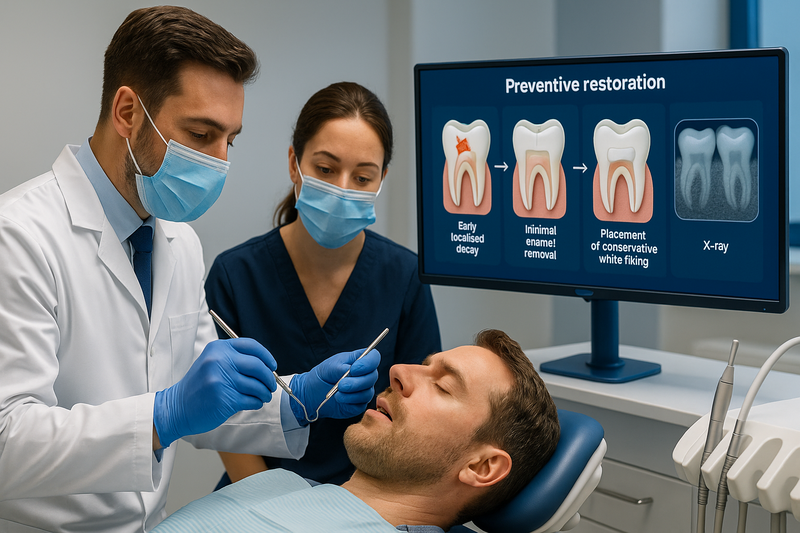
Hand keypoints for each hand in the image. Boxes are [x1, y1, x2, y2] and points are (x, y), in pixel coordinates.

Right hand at [153, 338, 276, 447]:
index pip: (251, 346)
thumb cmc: (199, 386)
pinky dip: (257, 402)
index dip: (266, 356)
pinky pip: (252, 400)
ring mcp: (222, 380)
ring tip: (263, 396)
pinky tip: (254, 403)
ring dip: (265, 392)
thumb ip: (234, 359)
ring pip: (257, 385)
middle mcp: (220, 361)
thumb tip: (266, 366)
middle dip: (269, 377)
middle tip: (271, 385)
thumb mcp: (211, 362)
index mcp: (218, 348)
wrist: (177, 407)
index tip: (272, 366)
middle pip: (258, 366)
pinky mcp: (225, 399)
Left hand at [289, 348, 379, 424]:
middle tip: (341, 384)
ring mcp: (364, 390)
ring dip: (352, 393)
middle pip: (373, 377)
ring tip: (337, 391)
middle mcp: (366, 375)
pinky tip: (339, 398)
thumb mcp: (330, 366)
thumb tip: (351, 370)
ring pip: (367, 392)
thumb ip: (342, 367)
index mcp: (361, 361)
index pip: (374, 358)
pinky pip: (361, 404)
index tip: (354, 369)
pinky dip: (349, 401)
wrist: (314, 392)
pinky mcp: (360, 404)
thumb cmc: (324, 375)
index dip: (368, 363)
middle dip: (357, 381)